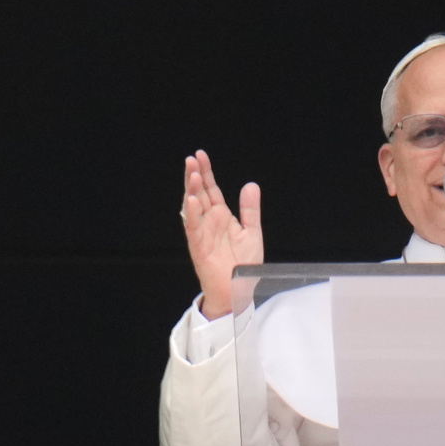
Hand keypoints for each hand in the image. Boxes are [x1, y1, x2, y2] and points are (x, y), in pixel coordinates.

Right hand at [181, 150, 262, 318]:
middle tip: (192, 159)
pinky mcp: (199, 247)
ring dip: (191, 191)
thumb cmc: (244, 264)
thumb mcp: (252, 231)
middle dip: (195, 176)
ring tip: (192, 173)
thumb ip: (250, 209)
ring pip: (193, 208)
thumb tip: (250, 185)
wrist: (239, 290)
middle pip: (200, 194)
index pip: (211, 190)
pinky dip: (192, 214)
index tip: (200, 156)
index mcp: (222, 217)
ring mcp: (202, 234)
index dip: (206, 173)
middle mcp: (210, 222)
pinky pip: (194, 228)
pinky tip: (192, 200)